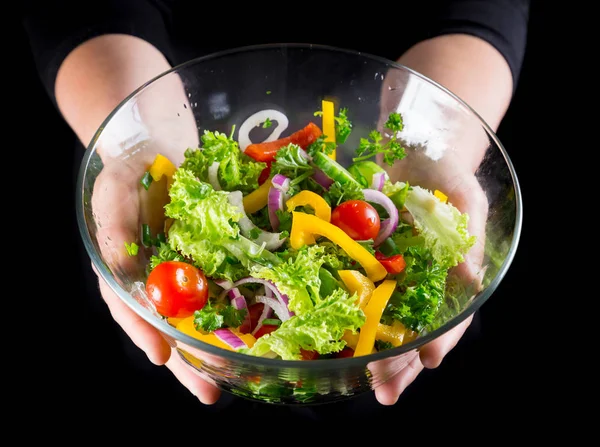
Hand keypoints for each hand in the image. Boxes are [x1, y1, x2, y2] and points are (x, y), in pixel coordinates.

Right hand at [87, 77, 222, 403]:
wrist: (159, 152)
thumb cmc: (129, 177)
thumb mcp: (113, 195)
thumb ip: (114, 230)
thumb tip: (124, 272)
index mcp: (126, 273)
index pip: (130, 311)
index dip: (144, 334)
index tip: (162, 357)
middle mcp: (156, 282)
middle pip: (169, 328)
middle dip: (188, 361)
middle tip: (209, 392)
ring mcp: (186, 275)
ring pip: (200, 318)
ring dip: (218, 347)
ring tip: (239, 376)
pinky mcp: (213, 262)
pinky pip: (226, 288)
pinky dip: (240, 310)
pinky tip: (260, 330)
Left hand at [370, 72, 489, 403]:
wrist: (414, 151)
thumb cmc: (449, 177)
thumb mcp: (465, 201)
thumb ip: (467, 240)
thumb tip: (471, 280)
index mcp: (447, 278)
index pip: (448, 319)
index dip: (439, 341)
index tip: (427, 361)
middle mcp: (417, 285)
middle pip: (411, 333)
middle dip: (399, 364)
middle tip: (384, 391)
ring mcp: (387, 277)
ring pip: (380, 324)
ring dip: (371, 353)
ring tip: (359, 379)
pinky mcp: (360, 262)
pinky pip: (351, 291)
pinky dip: (342, 315)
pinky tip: (330, 339)